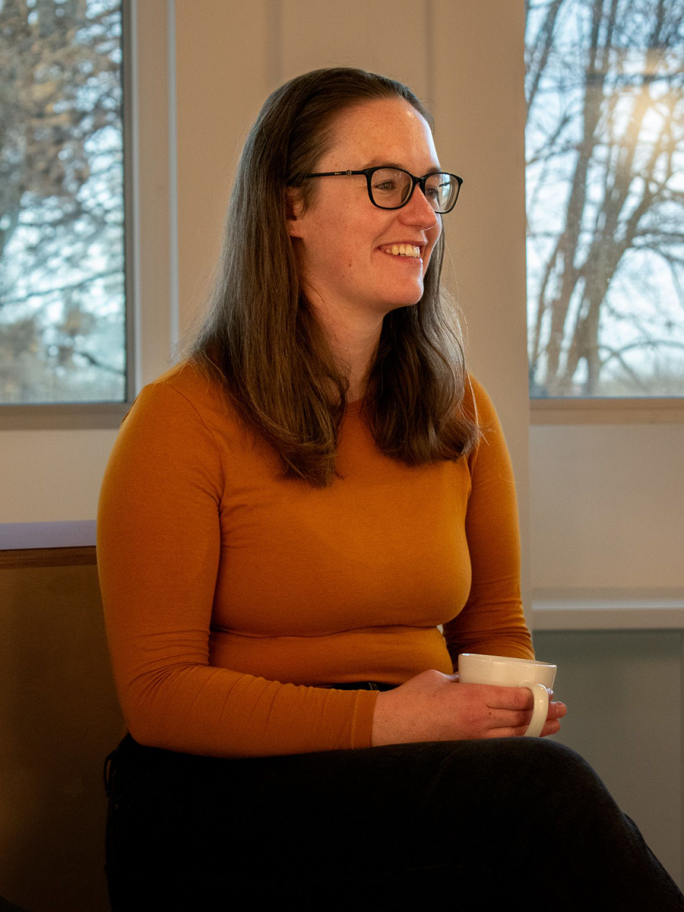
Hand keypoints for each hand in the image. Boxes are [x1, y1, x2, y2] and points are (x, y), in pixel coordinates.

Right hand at [371, 669, 566, 746]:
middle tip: (562, 710)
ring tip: (554, 727)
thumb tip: (473, 680)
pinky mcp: (466, 751)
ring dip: (537, 731)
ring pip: (514, 736)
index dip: (535, 697)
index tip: (547, 694)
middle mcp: (478, 720)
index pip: (515, 698)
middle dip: (545, 714)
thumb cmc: (411, 699)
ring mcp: (473, 739)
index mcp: (472, 697)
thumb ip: (461, 680)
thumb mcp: (439, 678)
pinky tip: (527, 740)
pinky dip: (518, 743)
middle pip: (521, 718)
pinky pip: (499, 748)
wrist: (389, 726)